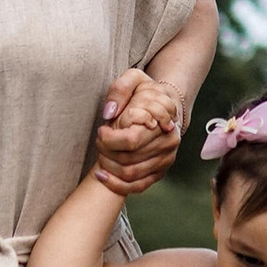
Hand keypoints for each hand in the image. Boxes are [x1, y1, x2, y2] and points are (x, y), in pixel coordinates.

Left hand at [93, 67, 181, 195]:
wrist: (166, 108)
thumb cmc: (147, 93)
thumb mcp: (134, 79)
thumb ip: (120, 89)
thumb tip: (109, 113)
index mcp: (163, 123)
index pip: (131, 140)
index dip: (110, 139)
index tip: (101, 130)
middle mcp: (168, 145)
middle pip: (128, 159)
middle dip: (106, 152)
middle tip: (98, 141)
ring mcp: (165, 161)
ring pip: (131, 175)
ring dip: (109, 168)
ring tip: (99, 155)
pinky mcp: (159, 173)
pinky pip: (137, 187)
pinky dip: (117, 185)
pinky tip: (101, 176)